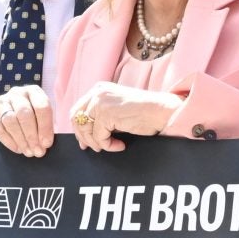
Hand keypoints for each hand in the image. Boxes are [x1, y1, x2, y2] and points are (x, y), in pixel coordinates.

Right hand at [0, 83, 53, 157]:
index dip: (45, 127)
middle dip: (31, 135)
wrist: (18, 115)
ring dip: (20, 139)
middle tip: (37, 151)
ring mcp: (2, 101)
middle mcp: (16, 93)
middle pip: (24, 113)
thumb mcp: (45, 117)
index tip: (46, 143)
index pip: (41, 106)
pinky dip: (8, 141)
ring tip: (27, 151)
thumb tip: (44, 144)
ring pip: (10, 121)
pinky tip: (17, 148)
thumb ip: (46, 127)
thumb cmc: (35, 117)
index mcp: (33, 91)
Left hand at [66, 81, 182, 152]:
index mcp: (99, 89)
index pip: (78, 109)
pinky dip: (108, 145)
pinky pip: (99, 137)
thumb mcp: (117, 110)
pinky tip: (120, 145)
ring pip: (86, 130)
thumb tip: (85, 135)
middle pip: (76, 119)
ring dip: (97, 143)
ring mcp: (101, 102)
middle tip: (96, 148)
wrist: (161, 111)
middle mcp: (97, 93)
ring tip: (112, 146)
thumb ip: (101, 116)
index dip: (79, 128)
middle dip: (84, 137)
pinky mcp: (106, 114)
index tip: (86, 142)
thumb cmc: (144, 112)